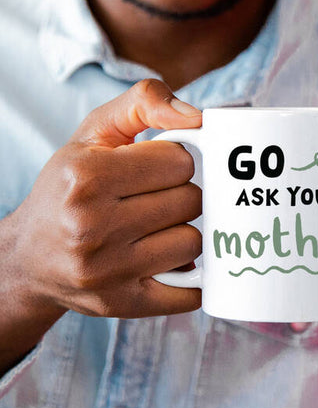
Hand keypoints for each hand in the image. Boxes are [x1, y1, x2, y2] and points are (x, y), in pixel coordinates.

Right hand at [3, 79, 203, 321]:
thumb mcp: (95, 133)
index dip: (175, 162)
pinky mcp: (121, 304)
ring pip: (194, 241)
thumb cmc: (70, 187)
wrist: (28, 257)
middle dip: (180, 195)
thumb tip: (199, 116)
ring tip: (155, 229)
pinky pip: (191, 293)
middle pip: (191, 201)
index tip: (156, 169)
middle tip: (154, 199)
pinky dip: (193, 279)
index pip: (180, 161)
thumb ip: (145, 103)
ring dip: (183, 233)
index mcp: (86, 177)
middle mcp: (91, 225)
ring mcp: (107, 271)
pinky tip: (173, 264)